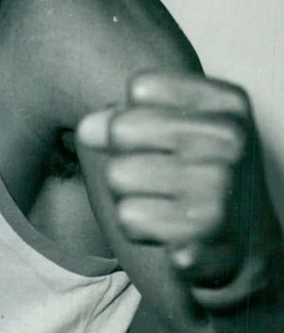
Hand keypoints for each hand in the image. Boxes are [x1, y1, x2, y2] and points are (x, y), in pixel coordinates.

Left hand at [76, 71, 262, 290]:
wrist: (243, 245)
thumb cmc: (199, 176)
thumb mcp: (177, 131)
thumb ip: (128, 117)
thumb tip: (88, 127)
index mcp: (228, 104)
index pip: (141, 87)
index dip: (136, 115)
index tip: (162, 139)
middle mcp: (230, 141)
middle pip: (120, 129)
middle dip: (124, 156)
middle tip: (159, 177)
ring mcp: (220, 189)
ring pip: (117, 176)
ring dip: (129, 195)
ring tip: (166, 204)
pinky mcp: (201, 235)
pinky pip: (129, 219)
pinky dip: (141, 229)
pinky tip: (172, 232)